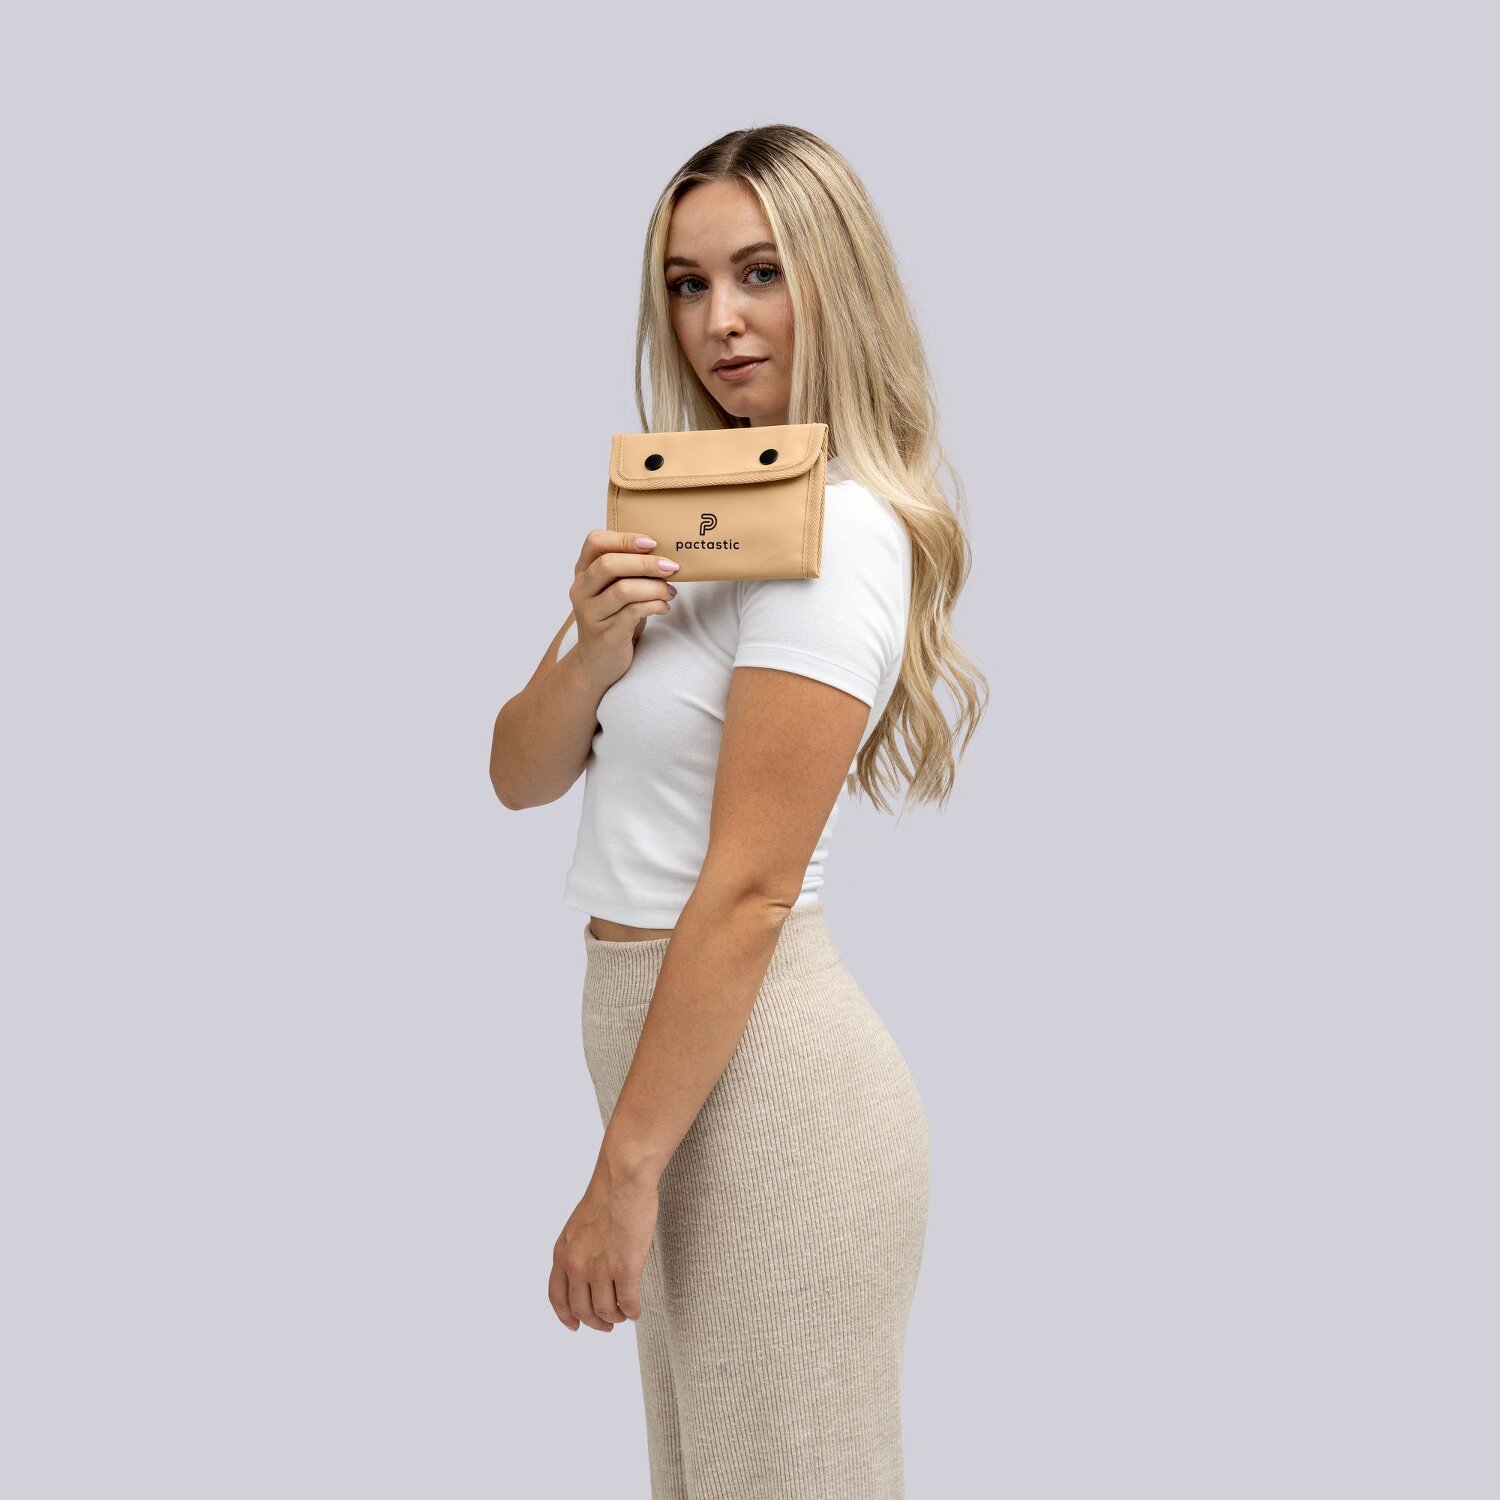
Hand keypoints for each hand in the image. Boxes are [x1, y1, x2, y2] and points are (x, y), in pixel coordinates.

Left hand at [549, 1158, 659, 1331]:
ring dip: (616, 1318)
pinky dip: (632, 1312)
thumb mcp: (578, 1226)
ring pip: (605, 1312)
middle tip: (607, 1325)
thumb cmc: (607, 1196)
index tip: (575, 1325)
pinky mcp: (625, 1269)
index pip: (557, 1298)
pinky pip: (628, 1304)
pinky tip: (636, 1310)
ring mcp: (600, 1269)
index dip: (566, 1317)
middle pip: (582, 1310)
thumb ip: (576, 1251)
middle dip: (595, 1322)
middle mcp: (577, 1266)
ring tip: (624, 1313)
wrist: (624, 1180)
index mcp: (562, 1254)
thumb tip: (585, 1276)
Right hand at [569, 530, 680, 692]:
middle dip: (645, 563)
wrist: (596, 664)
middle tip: (671, 567)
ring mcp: (591, 614)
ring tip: (670, 592)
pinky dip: (654, 605)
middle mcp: (581, 591)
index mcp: (582, 573)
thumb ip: (626, 571)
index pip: (595, 542)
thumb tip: (664, 552)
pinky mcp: (606, 635)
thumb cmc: (611, 619)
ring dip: (654, 588)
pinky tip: (663, 607)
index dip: (624, 538)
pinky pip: (633, 612)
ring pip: (624, 590)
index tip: (652, 543)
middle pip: (609, 565)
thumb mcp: (611, 591)